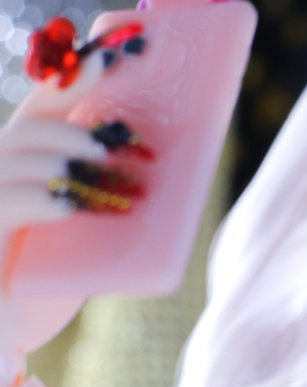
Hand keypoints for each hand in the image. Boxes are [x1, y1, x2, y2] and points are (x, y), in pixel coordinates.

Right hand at [0, 48, 108, 364]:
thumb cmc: (43, 290)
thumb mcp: (88, 243)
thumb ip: (109, 207)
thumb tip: (168, 181)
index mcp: (21, 165)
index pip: (44, 105)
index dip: (77, 76)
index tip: (116, 55)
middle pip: (33, 122)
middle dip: (87, 120)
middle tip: (134, 143)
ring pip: (19, 151)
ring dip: (76, 158)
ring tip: (118, 175)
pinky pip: (8, 200)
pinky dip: (46, 198)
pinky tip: (72, 205)